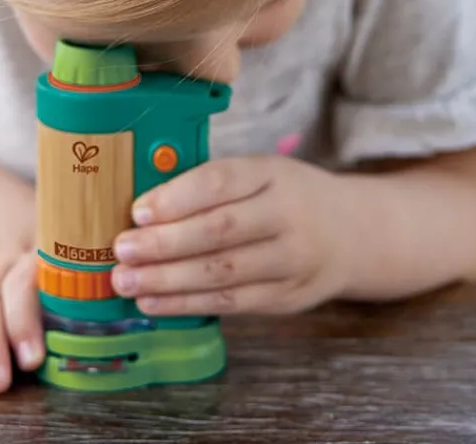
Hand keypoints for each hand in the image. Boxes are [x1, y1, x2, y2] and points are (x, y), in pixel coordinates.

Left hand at [110, 156, 351, 315]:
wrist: (353, 232)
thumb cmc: (287, 195)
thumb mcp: (261, 172)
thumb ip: (214, 183)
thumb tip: (144, 201)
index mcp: (272, 173)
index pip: (220, 182)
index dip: (176, 197)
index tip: (137, 211)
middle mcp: (286, 215)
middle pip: (218, 231)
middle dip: (163, 243)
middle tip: (121, 250)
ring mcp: (291, 260)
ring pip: (222, 272)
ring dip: (167, 280)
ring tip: (127, 280)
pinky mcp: (287, 298)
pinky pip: (231, 303)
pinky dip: (187, 304)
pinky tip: (154, 302)